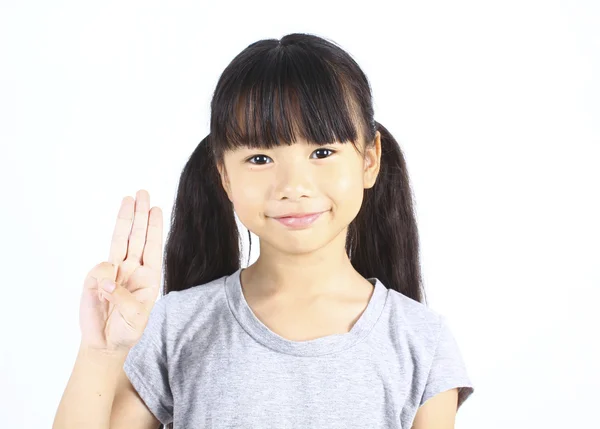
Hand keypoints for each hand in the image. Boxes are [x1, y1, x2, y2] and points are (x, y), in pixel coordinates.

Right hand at [78, 190, 163, 352]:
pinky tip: (102, 290)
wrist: (105, 344)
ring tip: (128, 199)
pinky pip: (98, 270)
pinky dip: (101, 276)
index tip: (157, 208)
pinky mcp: (95, 279)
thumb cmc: (127, 330)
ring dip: (124, 219)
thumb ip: (123, 298)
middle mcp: (132, 269)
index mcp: (149, 277)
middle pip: (137, 236)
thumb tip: (106, 281)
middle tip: (142, 192)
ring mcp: (113, 272)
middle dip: (140, 214)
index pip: (153, 247)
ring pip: (119, 240)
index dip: (154, 227)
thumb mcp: (135, 318)